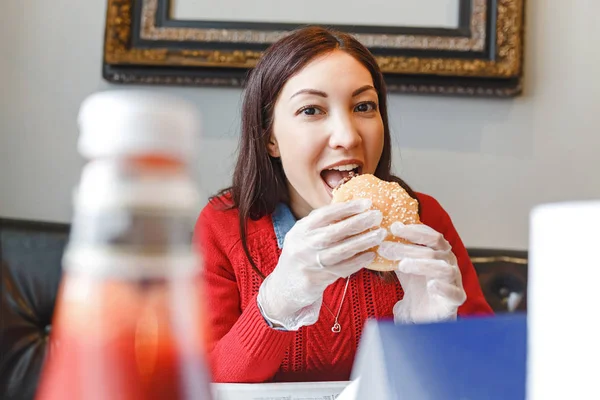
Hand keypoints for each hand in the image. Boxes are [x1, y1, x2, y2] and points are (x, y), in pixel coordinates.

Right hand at [257, 199, 385, 329]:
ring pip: (340, 251)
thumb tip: (353, 208)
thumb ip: (322, 224)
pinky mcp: (315, 280)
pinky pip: (341, 269)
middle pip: (333, 232)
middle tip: (377, 216)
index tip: (366, 203)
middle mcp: (303, 245)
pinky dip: (357, 262)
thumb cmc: (302, 255)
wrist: (285, 286)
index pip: (325, 214)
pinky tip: (370, 255)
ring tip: (380, 234)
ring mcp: (309, 263)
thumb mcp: (304, 235)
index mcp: (300, 229)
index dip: (346, 208)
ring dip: (362, 242)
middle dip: (358, 223)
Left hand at [378, 222, 466, 323]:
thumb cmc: (416, 286)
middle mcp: (449, 263)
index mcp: (439, 252)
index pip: (431, 236)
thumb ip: (395, 252)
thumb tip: (376, 237)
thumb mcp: (403, 266)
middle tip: (386, 248)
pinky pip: (454, 293)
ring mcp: (455, 281)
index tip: (394, 227)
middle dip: (407, 248)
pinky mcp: (456, 300)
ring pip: (443, 269)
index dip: (414, 230)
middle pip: (432, 251)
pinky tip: (432, 285)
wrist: (425, 316)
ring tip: (402, 265)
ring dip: (422, 264)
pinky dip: (444, 288)